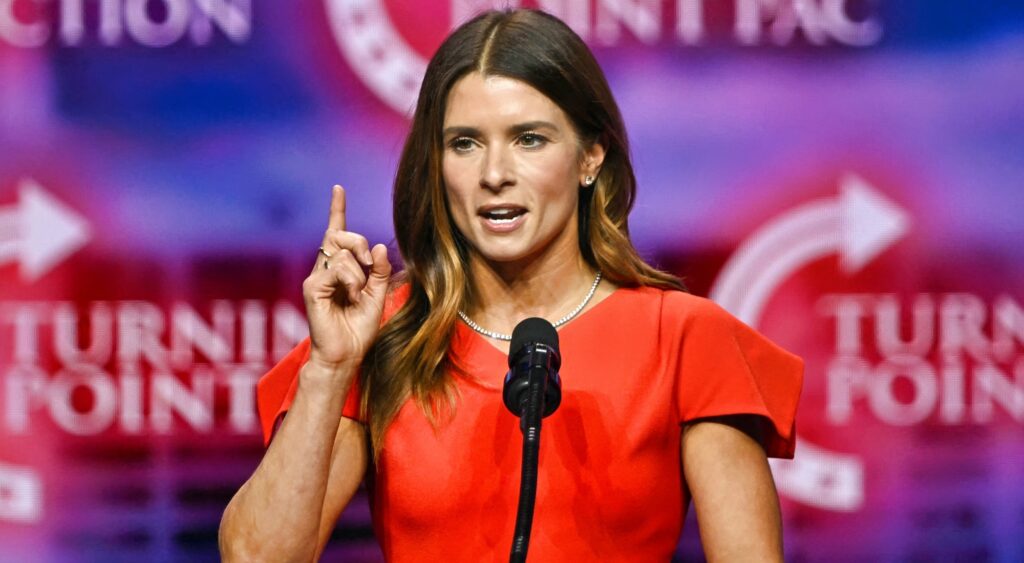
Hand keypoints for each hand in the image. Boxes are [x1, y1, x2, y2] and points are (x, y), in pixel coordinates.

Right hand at [302, 185, 391, 371]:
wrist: (346, 355)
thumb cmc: (359, 329)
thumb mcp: (378, 296)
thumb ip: (380, 272)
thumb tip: (379, 246)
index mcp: (340, 269)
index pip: (336, 232)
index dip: (337, 210)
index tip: (338, 189)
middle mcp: (325, 269)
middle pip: (340, 234)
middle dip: (359, 242)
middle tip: (370, 267)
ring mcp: (316, 277)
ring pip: (341, 251)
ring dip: (359, 272)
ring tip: (357, 294)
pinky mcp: (312, 287)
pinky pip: (337, 268)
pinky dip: (351, 280)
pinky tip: (351, 296)